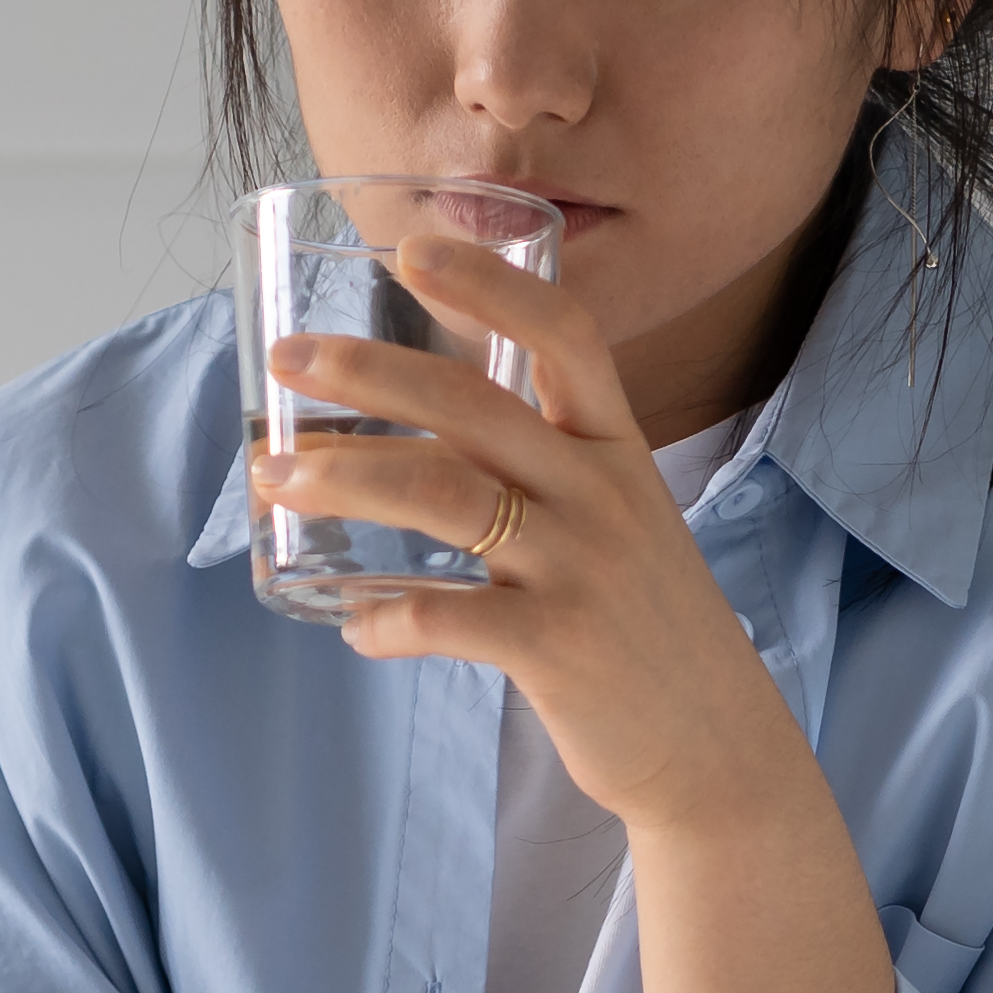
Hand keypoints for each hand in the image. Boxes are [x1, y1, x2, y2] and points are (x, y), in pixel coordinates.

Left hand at [253, 227, 816, 843]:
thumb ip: (545, 479)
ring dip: (349, 479)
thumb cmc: (648, 631)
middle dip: (371, 371)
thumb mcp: (620, 527)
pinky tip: (354, 626)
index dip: (491, 285)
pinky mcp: (558, 649)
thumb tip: (422, 452)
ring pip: (448, 497)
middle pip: (475, 405)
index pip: (566, 337)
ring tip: (275, 478)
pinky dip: (388, 620)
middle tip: (289, 357)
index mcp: (619, 453)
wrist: (717, 747)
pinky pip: (450, 619)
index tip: (414, 246)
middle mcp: (603, 496)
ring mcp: (580, 570)